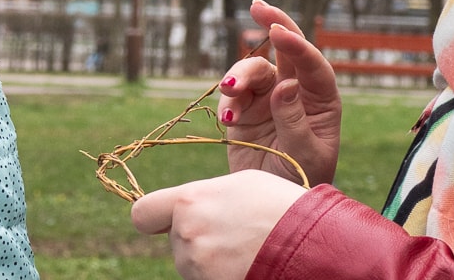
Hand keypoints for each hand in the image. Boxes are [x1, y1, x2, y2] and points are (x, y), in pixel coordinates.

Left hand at [132, 169, 306, 279]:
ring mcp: (198, 266)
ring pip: (190, 262)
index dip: (155, 216)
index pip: (142, 214)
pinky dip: (220, 273)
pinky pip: (205, 278)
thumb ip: (203, 195)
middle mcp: (187, 236)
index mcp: (189, 202)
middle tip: (233, 230)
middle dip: (197, 236)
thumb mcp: (240, 184)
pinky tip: (244, 263)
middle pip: (175, 240)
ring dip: (209, 257)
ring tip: (244, 246)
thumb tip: (186, 208)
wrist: (310, 242)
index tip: (168, 218)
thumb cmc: (279, 205)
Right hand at [219, 0, 340, 185]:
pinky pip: (232, 94)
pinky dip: (227, 101)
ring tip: (229, 92)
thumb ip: (294, 120)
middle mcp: (295, 92)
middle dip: (272, 24)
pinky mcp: (243, 110)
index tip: (278, 31)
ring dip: (238, 75)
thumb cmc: (301, 181)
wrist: (272, 205)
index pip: (312, 64)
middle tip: (257, 6)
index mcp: (321, 100)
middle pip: (285, 50)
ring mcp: (268, 99)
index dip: (296, 44)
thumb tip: (285, 85)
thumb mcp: (304, 154)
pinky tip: (228, 119)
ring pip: (252, 71)